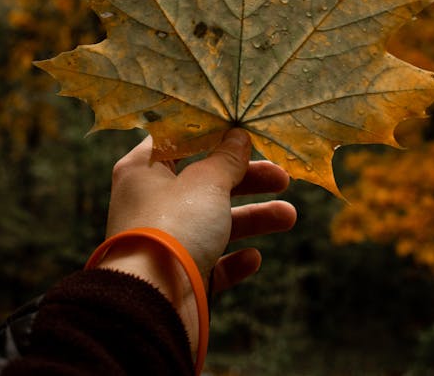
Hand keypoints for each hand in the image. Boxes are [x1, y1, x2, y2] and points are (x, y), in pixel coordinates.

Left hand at [96, 129, 295, 346]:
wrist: (152, 302)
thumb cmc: (175, 225)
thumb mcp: (207, 181)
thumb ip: (227, 158)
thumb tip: (238, 137)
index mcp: (143, 170)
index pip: (178, 140)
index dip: (212, 133)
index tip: (244, 130)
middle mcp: (150, 202)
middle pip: (205, 181)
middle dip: (248, 180)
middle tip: (282, 177)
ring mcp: (163, 240)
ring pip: (213, 221)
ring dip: (252, 218)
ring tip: (289, 217)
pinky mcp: (176, 274)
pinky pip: (210, 261)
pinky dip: (233, 260)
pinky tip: (252, 258)